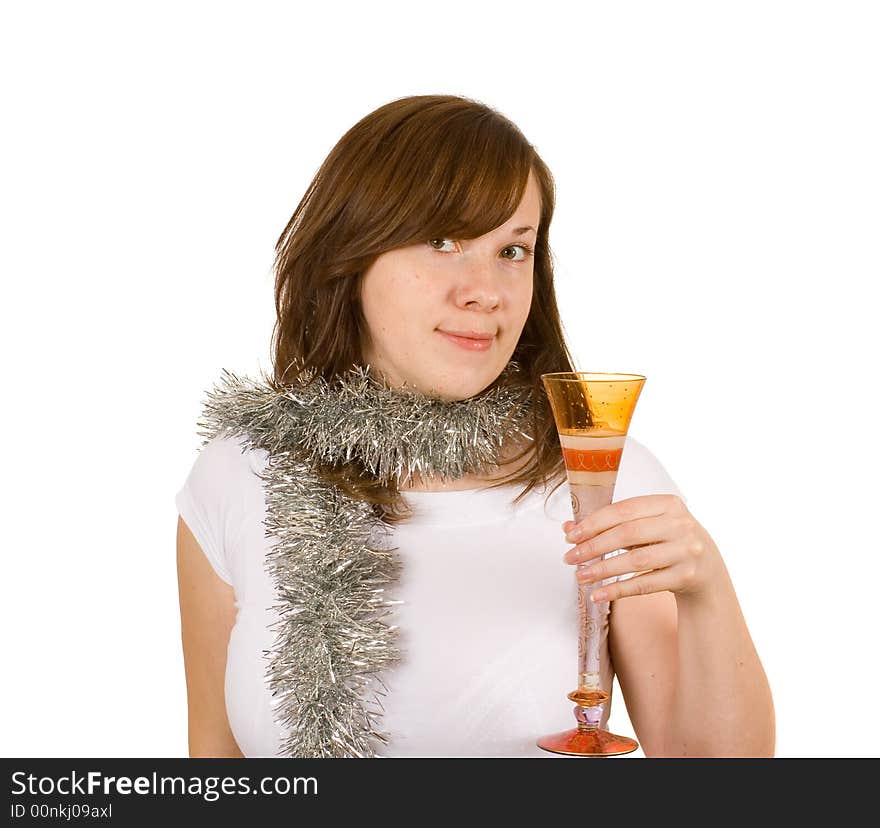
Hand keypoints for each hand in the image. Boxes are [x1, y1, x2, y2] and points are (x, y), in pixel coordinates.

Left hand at [561, 494, 726, 603]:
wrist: (707, 569)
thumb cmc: (666, 541)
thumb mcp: (645, 527)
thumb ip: (609, 524)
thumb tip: (568, 528)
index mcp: (668, 503)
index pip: (623, 510)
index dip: (593, 523)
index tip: (570, 536)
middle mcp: (680, 525)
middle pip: (627, 534)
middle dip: (593, 547)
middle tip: (569, 557)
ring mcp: (686, 551)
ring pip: (635, 561)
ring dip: (602, 570)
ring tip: (580, 576)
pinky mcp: (686, 577)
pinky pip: (645, 584)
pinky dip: (618, 590)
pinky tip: (597, 594)